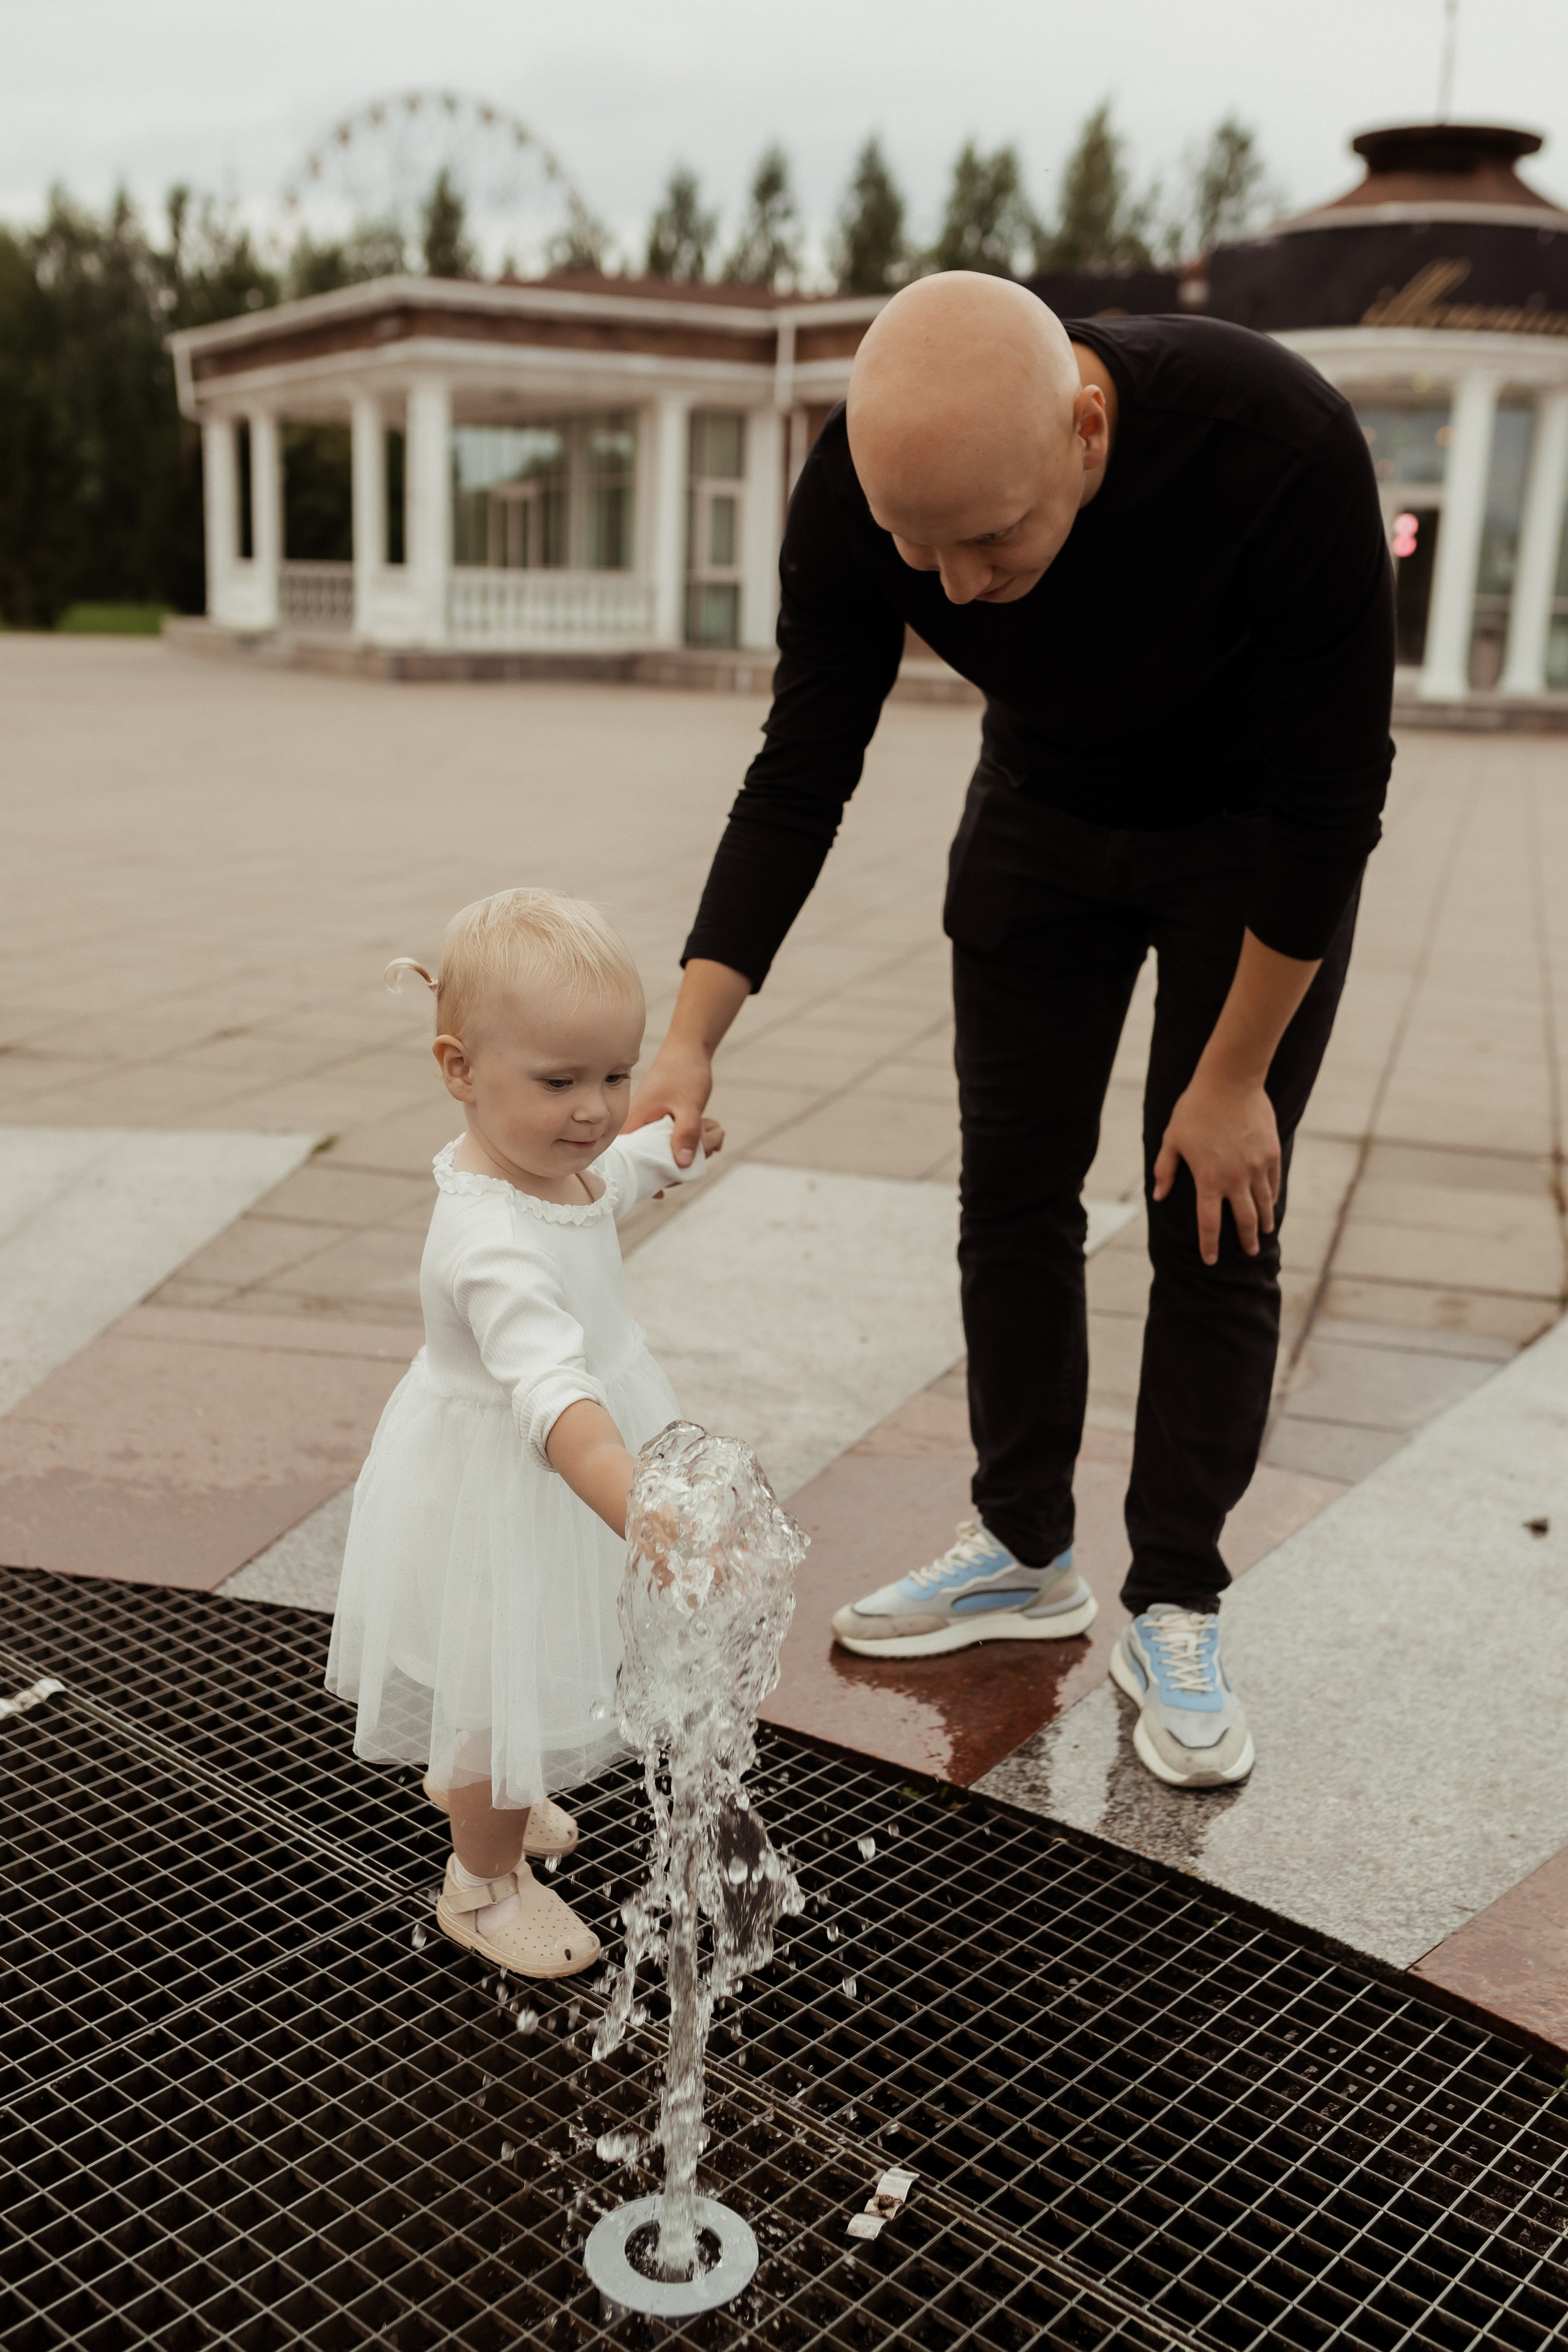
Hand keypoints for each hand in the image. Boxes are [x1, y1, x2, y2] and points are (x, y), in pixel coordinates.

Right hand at [626, 960, 749, 1165]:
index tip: (664, 1189)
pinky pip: (673, 1142)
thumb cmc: (684, 1073)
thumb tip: (681, 1165)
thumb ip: (686, 1134)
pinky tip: (711, 1135)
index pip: (630, 1162)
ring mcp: (649, 1125)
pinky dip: (691, 1143)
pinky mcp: (661, 1123)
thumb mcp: (689, 1105)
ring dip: (690, 1152)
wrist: (689, 1048)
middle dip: (678, 1165)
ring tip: (714, 1140)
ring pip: (666, 1153)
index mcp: (633, 1124)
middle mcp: (636, 1127)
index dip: (644, 1178)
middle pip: (651, 1162)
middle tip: (706, 1152)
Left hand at [1153, 1070, 1280, 1266]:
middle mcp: (1236, 1179)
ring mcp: (1257, 1167)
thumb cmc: (1195, 1109)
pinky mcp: (1272, 1153)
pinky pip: (1274, 1183)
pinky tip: (1271, 1204)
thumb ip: (1165, 1170)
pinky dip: (1273, 1197)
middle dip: (1246, 1241)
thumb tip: (1159, 1195)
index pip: (1209, 1223)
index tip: (1211, 1260)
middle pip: (1244, 1220)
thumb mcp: (1172, 1139)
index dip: (1210, 1245)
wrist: (1230, 1081)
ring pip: (1264, 1204)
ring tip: (1264, 1232)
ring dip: (1264, 1222)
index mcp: (1209, 1180)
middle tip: (1250, 1253)